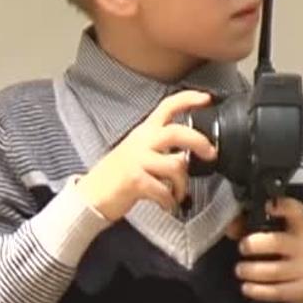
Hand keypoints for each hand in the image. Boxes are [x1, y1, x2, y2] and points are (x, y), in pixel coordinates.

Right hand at [75, 90, 216, 221]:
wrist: (90, 195)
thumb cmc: (118, 175)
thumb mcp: (138, 152)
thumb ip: (161, 148)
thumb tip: (190, 152)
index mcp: (143, 132)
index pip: (167, 107)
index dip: (188, 99)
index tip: (207, 98)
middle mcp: (141, 142)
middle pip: (176, 132)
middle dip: (199, 141)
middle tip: (211, 153)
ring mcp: (137, 161)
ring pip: (175, 165)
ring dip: (183, 185)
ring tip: (178, 195)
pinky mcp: (134, 181)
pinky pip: (164, 190)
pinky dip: (170, 201)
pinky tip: (167, 205)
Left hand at [226, 197, 302, 302]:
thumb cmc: (280, 252)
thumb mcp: (269, 235)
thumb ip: (247, 227)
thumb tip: (230, 226)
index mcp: (296, 227)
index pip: (295, 212)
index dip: (283, 207)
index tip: (268, 206)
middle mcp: (302, 246)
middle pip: (280, 243)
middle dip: (257, 245)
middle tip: (242, 247)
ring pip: (277, 271)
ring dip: (253, 271)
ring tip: (240, 270)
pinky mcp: (301, 289)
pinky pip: (279, 291)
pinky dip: (260, 291)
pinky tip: (247, 287)